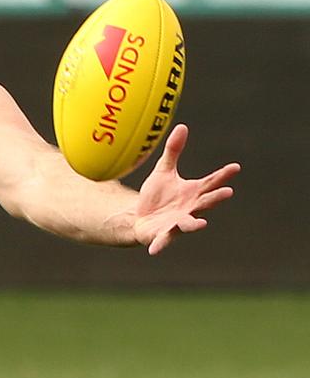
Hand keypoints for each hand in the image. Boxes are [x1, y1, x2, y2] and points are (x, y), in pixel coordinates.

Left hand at [134, 124, 240, 254]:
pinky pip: (162, 240)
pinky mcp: (162, 234)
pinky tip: (154, 251)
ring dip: (193, 223)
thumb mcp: (164, 171)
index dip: (223, 175)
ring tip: (199, 223)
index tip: (235, 167)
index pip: (211, 182)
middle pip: (205, 203)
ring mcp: (178, 223)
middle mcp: (190, 209)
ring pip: (188, 224)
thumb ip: (173, 151)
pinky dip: (160, 245)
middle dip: (216, 199)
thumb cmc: (157, 196)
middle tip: (228, 193)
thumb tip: (182, 126)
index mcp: (193, 193)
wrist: (140, 218)